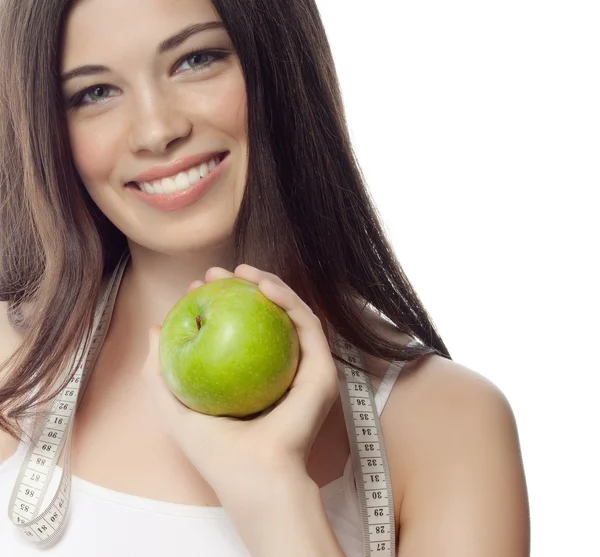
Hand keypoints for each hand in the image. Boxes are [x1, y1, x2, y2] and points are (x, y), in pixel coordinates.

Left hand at [141, 264, 339, 504]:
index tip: (197, 287)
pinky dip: (288, 300)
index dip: (220, 301)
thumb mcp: (174, 406)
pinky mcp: (322, 369)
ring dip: (270, 284)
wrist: (252, 475)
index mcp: (255, 376)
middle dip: (244, 286)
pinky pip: (307, 324)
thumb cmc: (214, 450)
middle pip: (267, 315)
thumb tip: (156, 329)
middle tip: (217, 273)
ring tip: (242, 272)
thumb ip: (159, 370)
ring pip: (291, 312)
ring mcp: (305, 367)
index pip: (241, 328)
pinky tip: (263, 287)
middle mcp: (283, 368)